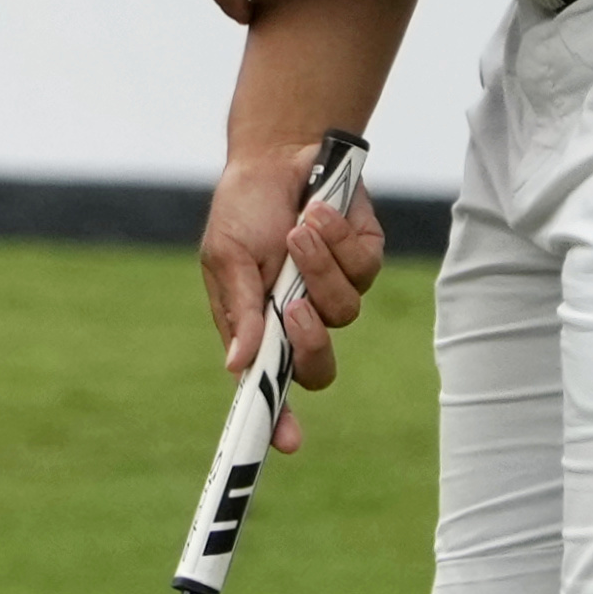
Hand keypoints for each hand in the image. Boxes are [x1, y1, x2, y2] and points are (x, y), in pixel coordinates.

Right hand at [195, 132, 388, 426]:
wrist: (281, 151)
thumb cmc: (244, 208)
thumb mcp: (227, 257)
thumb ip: (240, 311)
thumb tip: (238, 365)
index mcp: (259, 328)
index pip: (270, 387)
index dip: (278, 420)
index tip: (287, 442)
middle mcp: (299, 319)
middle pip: (320, 368)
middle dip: (311, 343)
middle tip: (294, 307)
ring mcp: (334, 291)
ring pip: (345, 312)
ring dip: (319, 267)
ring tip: (297, 229)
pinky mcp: (363, 259)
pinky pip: (364, 269)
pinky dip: (339, 238)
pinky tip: (320, 210)